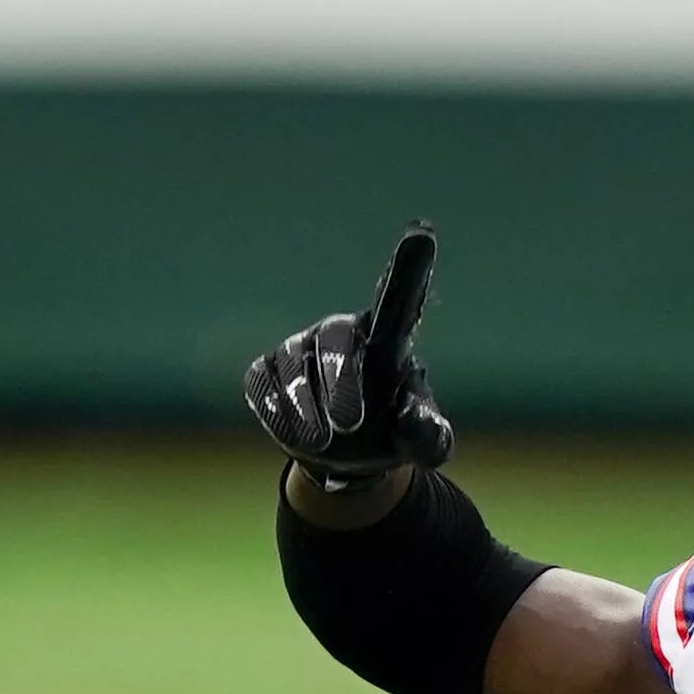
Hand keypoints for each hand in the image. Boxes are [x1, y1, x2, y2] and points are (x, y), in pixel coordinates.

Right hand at [241, 223, 454, 491]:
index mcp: (388, 341)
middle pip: (338, 342)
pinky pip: (265, 386)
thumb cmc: (393, 437)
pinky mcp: (265, 370)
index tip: (423, 233)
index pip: (399, 299)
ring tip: (325, 444)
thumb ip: (428, 436)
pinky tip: (299, 438)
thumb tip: (410, 418)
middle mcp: (341, 333)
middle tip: (351, 425)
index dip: (410, 268)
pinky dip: (280, 415)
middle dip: (342, 383)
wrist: (346, 460)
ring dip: (309, 410)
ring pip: (296, 369)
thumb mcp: (424, 445)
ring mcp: (299, 348)